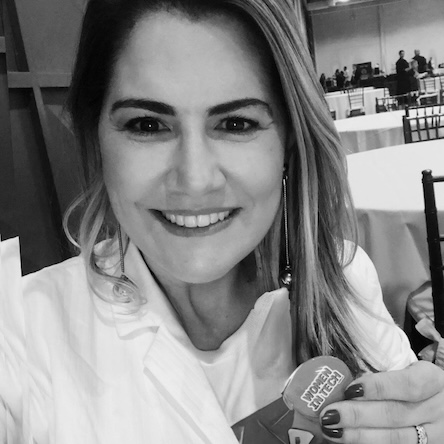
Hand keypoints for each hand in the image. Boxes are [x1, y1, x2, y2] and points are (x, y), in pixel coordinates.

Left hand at [318, 361, 443, 442]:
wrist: (439, 406)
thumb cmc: (414, 382)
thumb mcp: (407, 371)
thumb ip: (381, 375)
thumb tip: (339, 378)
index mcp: (433, 381)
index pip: (408, 384)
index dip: (377, 387)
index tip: (350, 389)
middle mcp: (438, 410)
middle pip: (396, 414)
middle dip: (358, 415)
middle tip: (329, 413)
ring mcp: (435, 435)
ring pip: (396, 439)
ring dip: (358, 435)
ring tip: (331, 429)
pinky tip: (347, 442)